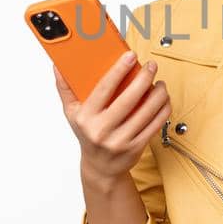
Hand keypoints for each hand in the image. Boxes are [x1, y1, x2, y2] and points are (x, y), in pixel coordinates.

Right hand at [55, 51, 170, 180]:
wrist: (100, 168)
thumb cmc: (87, 135)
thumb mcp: (72, 114)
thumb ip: (65, 89)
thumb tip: (59, 66)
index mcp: (86, 117)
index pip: (103, 89)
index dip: (118, 70)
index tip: (130, 55)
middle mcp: (102, 130)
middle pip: (128, 99)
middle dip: (143, 78)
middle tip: (151, 66)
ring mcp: (120, 140)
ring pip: (146, 112)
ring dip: (158, 94)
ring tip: (160, 83)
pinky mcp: (136, 147)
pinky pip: (155, 124)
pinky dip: (163, 109)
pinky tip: (164, 99)